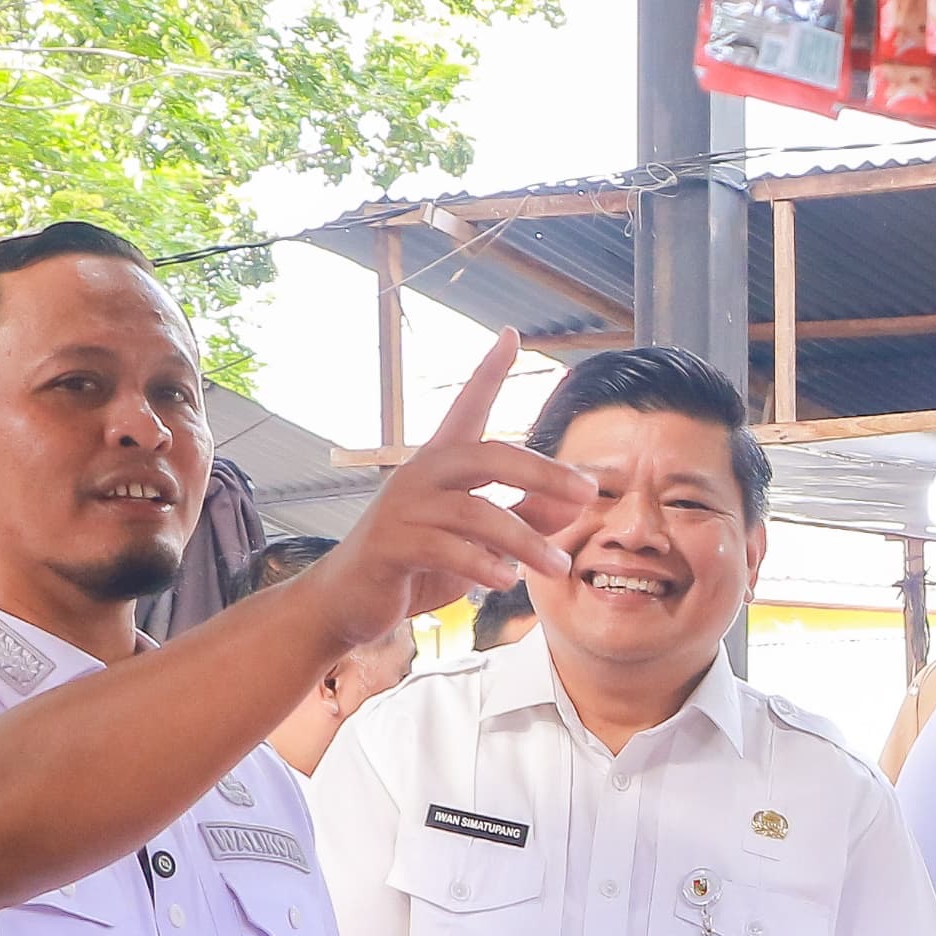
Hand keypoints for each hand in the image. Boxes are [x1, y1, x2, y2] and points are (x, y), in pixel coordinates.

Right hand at [301, 335, 595, 646]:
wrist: (348, 600)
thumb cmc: (418, 564)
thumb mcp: (480, 541)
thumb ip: (526, 517)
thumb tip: (576, 501)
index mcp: (440, 464)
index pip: (466, 406)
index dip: (488, 371)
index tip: (510, 335)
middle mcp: (420, 475)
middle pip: (489, 456)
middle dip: (544, 473)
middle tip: (587, 493)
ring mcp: (402, 508)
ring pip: (476, 512)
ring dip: (525, 541)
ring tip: (557, 567)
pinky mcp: (390, 544)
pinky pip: (445, 548)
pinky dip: (482, 564)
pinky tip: (506, 581)